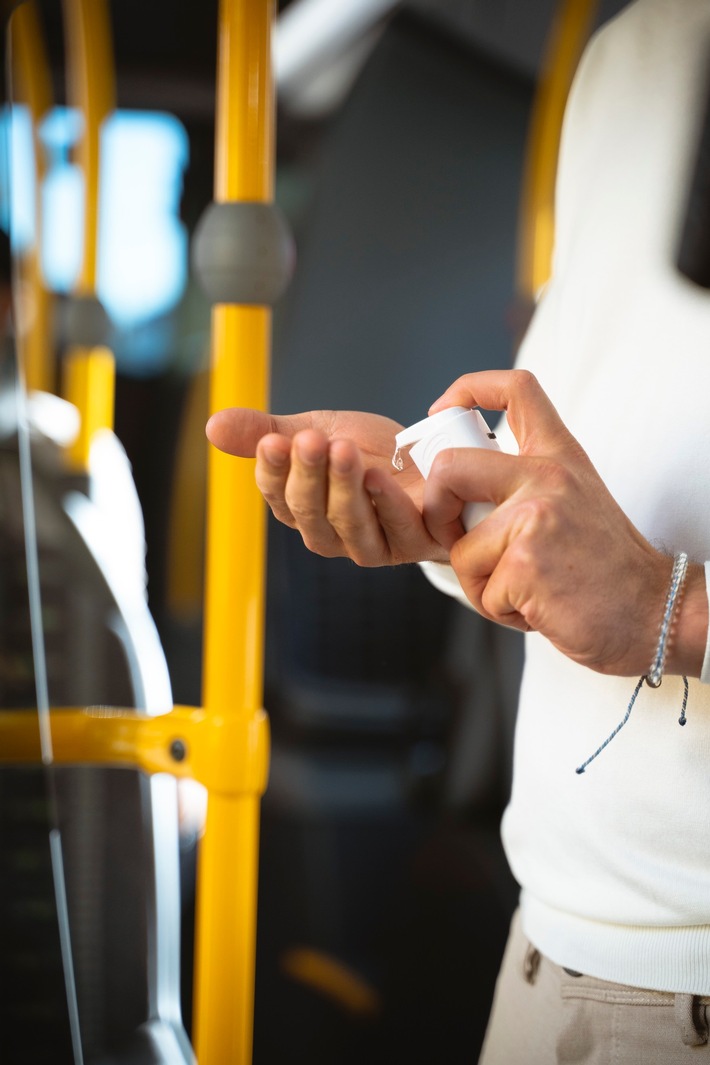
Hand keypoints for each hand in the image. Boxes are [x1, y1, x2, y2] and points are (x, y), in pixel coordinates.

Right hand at [206, 407, 448, 565]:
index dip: (273, 471)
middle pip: (310, 512)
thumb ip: (270, 431)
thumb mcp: (318, 431)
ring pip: (350, 524)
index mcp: (302, 510)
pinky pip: (397, 529)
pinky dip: (386, 503)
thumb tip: (212, 426)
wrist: (433, 460)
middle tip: (311, 440)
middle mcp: (332, 535)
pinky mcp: (413, 542)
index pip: (277, 496)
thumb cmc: (372, 453)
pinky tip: (378, 476)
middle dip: (308, 474)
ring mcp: (372, 545)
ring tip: (343, 450)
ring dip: (344, 487)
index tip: (274, 442)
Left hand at [423, 370, 707, 677]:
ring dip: (481, 582)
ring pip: (460, 547)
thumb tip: (455, 489)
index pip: (516, 388)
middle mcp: (548, 476)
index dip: (467, 389)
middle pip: (449, 466)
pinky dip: (499, 609)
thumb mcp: (573, 502)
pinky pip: (480, 590)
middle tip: (458, 539)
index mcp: (560, 456)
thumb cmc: (604, 570)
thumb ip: (523, 485)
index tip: (441, 413)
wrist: (653, 613)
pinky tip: (538, 606)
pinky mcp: (525, 563)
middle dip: (436, 511)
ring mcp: (536, 516)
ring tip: (526, 588)